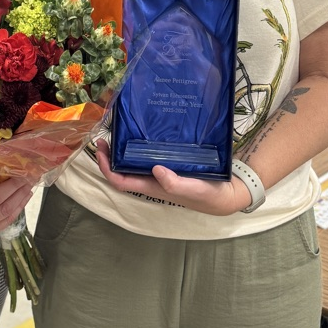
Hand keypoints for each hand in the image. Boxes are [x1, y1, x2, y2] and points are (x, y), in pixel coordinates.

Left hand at [94, 139, 247, 215]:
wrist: (225, 195)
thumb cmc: (207, 195)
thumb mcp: (193, 189)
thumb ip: (174, 183)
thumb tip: (154, 169)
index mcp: (152, 186)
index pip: (120, 180)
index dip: (106, 167)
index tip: (101, 149)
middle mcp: (151, 180)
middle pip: (122, 171)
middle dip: (110, 156)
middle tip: (106, 135)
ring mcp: (159, 174)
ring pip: (133, 164)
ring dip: (123, 151)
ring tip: (120, 132)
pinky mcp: (169, 167)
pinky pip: (148, 158)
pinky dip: (140, 148)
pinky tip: (145, 134)